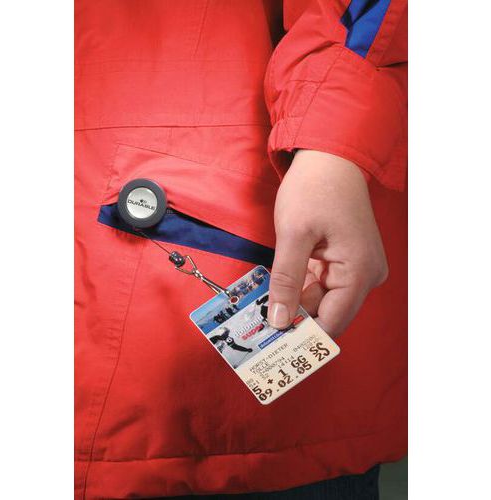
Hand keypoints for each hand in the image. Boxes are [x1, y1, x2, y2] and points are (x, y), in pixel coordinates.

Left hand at [268, 150, 387, 336]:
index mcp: (360, 271)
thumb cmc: (314, 189)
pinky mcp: (344, 261)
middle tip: (261, 328)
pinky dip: (299, 288)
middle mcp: (365, 275)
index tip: (273, 346)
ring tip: (265, 308)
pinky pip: (320, 284)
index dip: (303, 336)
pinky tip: (278, 290)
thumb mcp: (294, 235)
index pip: (333, 321)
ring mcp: (355, 268)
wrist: (328, 159)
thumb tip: (280, 320)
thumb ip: (287, 280)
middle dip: (295, 319)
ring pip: (321, 300)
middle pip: (327, 313)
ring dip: (294, 303)